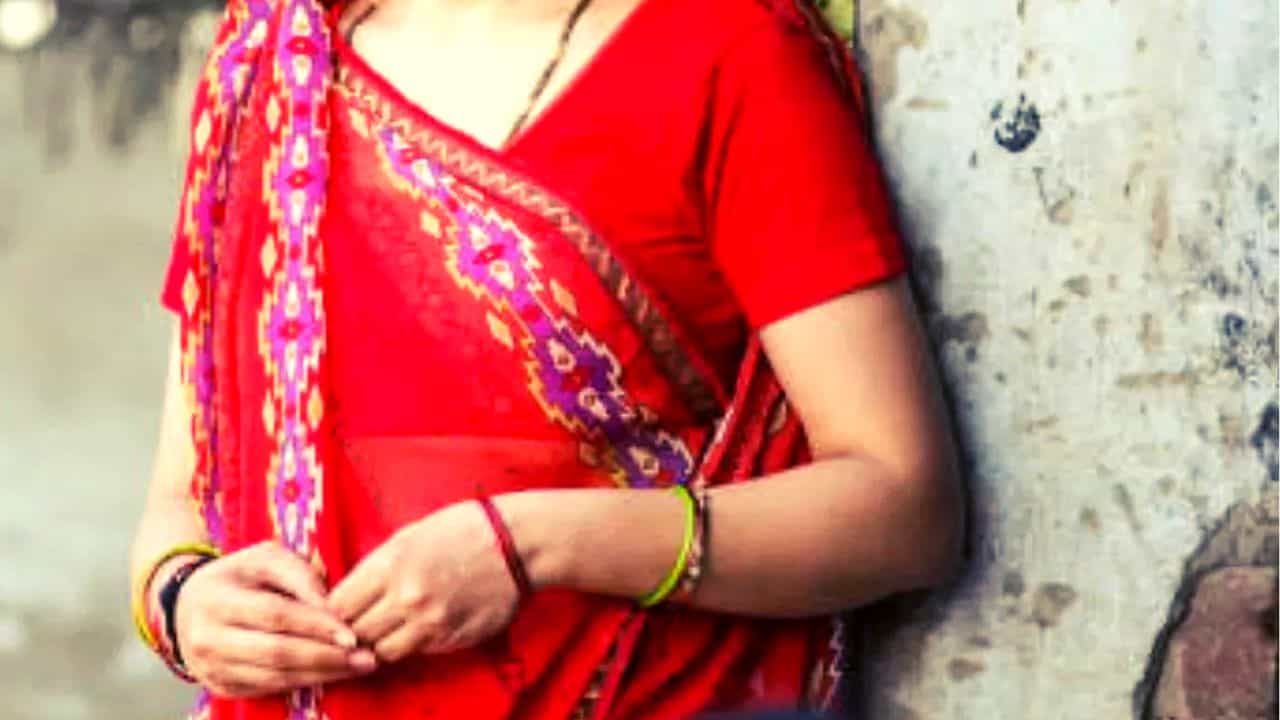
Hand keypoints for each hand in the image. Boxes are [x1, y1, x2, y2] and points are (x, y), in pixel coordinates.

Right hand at [175, 541, 378, 697]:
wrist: (186, 605)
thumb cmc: (238, 576)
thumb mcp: (264, 558)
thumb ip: (298, 573)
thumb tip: (331, 603)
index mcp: (216, 599)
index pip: (273, 615)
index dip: (315, 625)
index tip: (352, 633)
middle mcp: (208, 638)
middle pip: (276, 652)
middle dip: (326, 657)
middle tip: (366, 657)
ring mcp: (211, 667)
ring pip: (274, 677)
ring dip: (321, 674)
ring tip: (358, 667)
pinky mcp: (220, 686)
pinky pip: (267, 690)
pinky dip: (303, 683)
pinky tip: (331, 675)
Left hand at [327, 500, 520, 662]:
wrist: (516, 543)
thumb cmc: (462, 529)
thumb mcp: (408, 535)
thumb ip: (376, 566)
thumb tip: (347, 593)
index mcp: (390, 564)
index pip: (338, 605)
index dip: (335, 609)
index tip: (341, 607)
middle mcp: (406, 597)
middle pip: (355, 632)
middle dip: (354, 627)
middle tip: (363, 619)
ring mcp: (430, 622)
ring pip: (382, 650)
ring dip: (381, 641)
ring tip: (390, 626)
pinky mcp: (451, 639)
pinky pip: (415, 652)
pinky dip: (410, 644)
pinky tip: (419, 625)